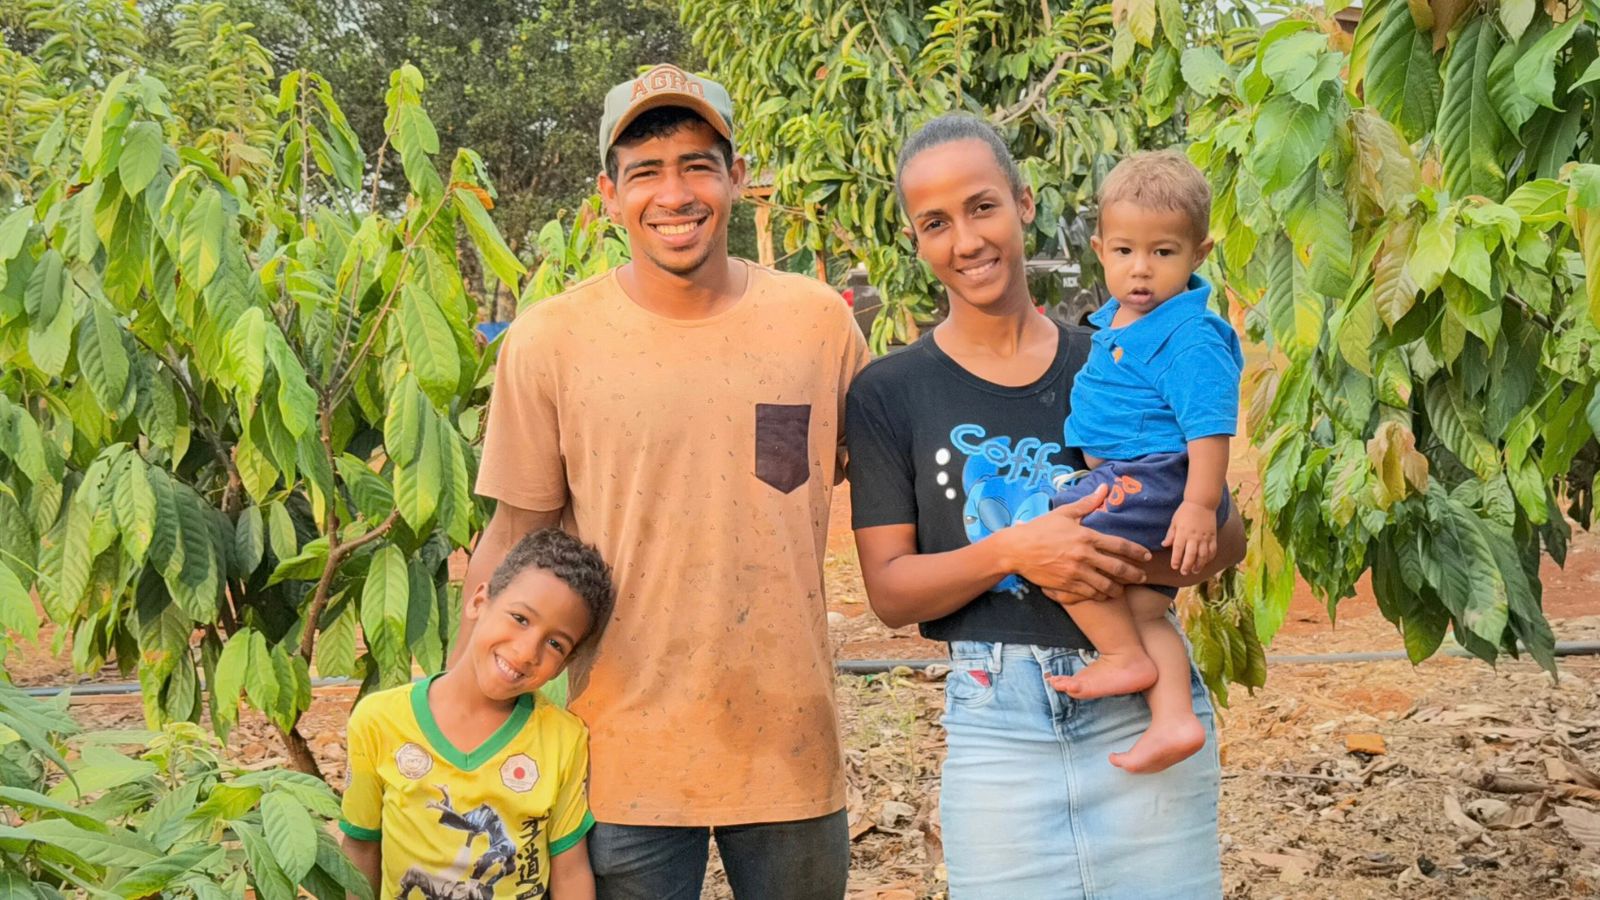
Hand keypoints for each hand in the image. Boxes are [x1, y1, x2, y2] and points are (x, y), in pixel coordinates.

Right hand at [1000, 485, 1150, 603]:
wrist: (1017, 549)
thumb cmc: (1040, 529)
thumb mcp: (1064, 513)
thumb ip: (1087, 503)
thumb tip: (1104, 488)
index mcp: (1086, 536)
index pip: (1120, 545)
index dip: (1137, 552)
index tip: (1147, 556)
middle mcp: (1084, 555)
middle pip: (1118, 568)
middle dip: (1134, 574)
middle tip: (1142, 576)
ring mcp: (1076, 572)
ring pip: (1106, 585)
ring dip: (1118, 588)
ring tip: (1123, 589)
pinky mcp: (1067, 585)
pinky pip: (1090, 593)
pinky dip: (1100, 595)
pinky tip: (1104, 594)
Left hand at [1162, 500, 1216, 575]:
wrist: (1202, 502)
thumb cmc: (1185, 511)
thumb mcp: (1174, 522)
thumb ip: (1170, 535)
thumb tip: (1164, 545)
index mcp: (1183, 533)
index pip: (1178, 549)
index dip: (1176, 559)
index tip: (1174, 567)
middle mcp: (1194, 536)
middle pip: (1191, 555)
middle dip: (1187, 565)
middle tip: (1184, 572)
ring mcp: (1205, 537)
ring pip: (1203, 555)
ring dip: (1199, 564)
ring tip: (1195, 570)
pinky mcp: (1213, 536)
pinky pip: (1212, 550)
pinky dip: (1209, 558)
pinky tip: (1205, 562)